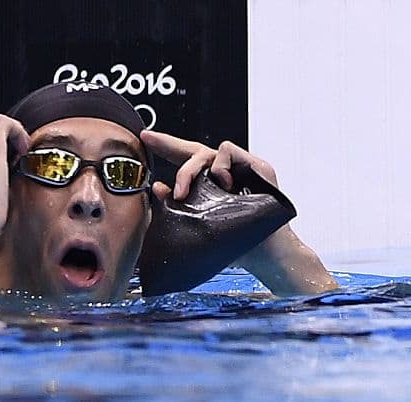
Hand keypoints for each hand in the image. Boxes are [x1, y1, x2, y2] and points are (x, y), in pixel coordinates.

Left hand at [137, 130, 335, 295]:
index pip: (187, 162)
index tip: (144, 138)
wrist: (266, 255)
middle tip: (150, 141)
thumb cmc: (237, 245)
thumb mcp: (199, 225)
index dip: (166, 148)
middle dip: (168, 143)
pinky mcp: (257, 167)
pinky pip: (228, 150)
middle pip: (194, 151)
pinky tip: (221, 185)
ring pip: (208, 152)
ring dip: (191, 169)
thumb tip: (157, 187)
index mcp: (213, 186)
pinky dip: (219, 165)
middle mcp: (227, 175)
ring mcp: (242, 170)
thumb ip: (179, 206)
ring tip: (185, 193)